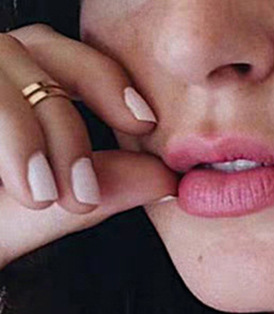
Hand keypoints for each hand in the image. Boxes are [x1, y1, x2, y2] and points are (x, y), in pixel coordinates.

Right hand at [0, 23, 178, 269]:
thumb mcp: (36, 213)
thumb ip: (98, 191)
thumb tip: (166, 177)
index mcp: (7, 94)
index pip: (62, 58)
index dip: (106, 79)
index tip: (144, 122)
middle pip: (31, 49)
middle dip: (66, 119)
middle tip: (78, 190)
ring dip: (25, 128)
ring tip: (39, 194)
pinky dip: (4, 129)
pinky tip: (14, 181)